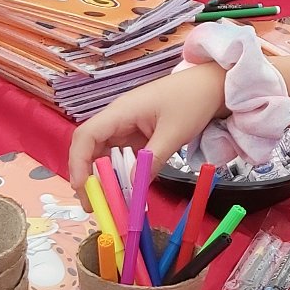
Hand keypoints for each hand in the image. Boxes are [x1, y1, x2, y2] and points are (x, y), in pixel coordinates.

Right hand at [69, 63, 229, 193]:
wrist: (210, 85)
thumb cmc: (192, 99)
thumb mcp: (174, 133)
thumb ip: (152, 159)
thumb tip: (134, 185)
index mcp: (121, 111)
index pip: (86, 136)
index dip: (79, 163)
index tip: (83, 187)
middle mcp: (118, 119)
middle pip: (90, 148)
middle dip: (88, 176)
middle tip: (94, 204)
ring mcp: (127, 126)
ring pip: (105, 154)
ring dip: (105, 177)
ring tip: (109, 201)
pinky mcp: (138, 134)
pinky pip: (122, 155)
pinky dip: (122, 172)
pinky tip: (127, 188)